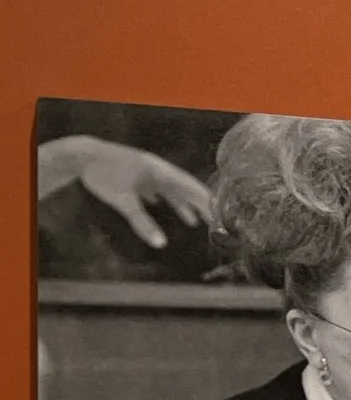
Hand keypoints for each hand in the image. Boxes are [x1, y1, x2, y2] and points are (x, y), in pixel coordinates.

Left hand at [37, 135, 215, 247]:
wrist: (81, 155)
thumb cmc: (103, 175)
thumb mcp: (123, 201)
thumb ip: (143, 222)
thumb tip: (161, 244)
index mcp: (161, 172)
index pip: (192, 189)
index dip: (208, 203)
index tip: (221, 216)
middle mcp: (158, 170)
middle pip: (186, 189)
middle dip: (201, 206)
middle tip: (214, 222)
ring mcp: (147, 171)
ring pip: (171, 189)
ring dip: (182, 205)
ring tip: (193, 221)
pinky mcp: (134, 173)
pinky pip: (155, 187)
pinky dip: (162, 198)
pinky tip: (158, 204)